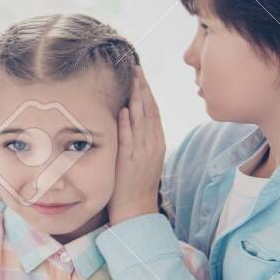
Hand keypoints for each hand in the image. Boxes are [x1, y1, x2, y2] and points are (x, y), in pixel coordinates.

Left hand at [110, 66, 165, 224]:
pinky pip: (128, 140)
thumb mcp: (144, 157)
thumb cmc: (135, 184)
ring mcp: (142, 154)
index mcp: (156, 142)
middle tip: (136, 68)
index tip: (141, 74)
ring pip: (140, 122)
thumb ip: (141, 138)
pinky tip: (122, 110)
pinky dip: (126, 125)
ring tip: (132, 80)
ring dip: (135, 100)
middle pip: (149, 111)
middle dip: (142, 88)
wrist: (137, 210)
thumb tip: (130, 117)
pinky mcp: (129, 163)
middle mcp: (152, 145)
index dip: (147, 91)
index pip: (153, 111)